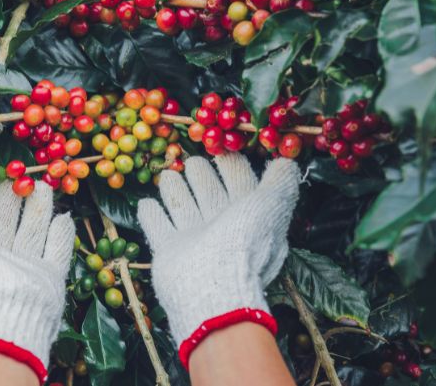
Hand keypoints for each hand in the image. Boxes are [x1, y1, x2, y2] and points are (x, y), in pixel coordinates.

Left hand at [0, 178, 74, 382]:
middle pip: (5, 219)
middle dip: (12, 196)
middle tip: (20, 175)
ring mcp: (23, 267)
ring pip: (32, 230)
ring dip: (38, 208)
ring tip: (43, 186)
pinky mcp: (48, 277)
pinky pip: (57, 250)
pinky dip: (61, 234)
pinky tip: (65, 216)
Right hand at [137, 153, 298, 366]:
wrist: (212, 289)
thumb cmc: (244, 243)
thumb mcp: (271, 204)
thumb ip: (281, 181)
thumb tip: (288, 162)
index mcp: (249, 216)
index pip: (240, 183)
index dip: (233, 165)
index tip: (223, 147)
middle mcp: (222, 227)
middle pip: (209, 193)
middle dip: (201, 175)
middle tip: (193, 160)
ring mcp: (194, 240)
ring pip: (183, 206)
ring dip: (175, 189)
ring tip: (168, 174)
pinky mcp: (169, 251)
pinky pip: (157, 227)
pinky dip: (151, 214)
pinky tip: (147, 203)